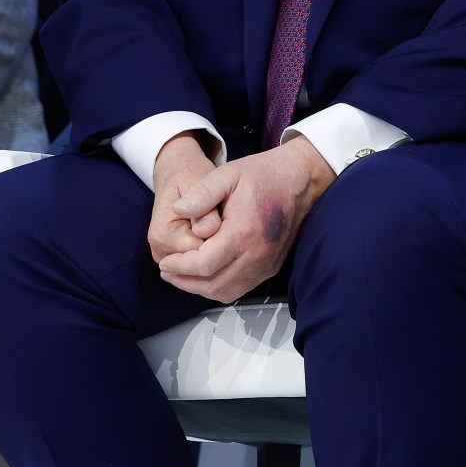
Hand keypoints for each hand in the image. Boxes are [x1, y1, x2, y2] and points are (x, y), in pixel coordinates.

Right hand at [149, 132, 219, 263]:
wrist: (177, 173)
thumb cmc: (189, 176)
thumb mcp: (198, 183)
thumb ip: (205, 208)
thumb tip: (209, 231)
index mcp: (162, 236)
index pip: (200, 253)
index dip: (218, 237)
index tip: (222, 215)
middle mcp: (160, 251)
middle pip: (201, 262)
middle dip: (217, 244)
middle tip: (220, 217)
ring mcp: (167, 257)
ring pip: (203, 265)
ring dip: (215, 247)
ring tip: (214, 221)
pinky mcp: (176, 261)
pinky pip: (201, 263)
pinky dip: (211, 250)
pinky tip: (213, 231)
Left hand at [157, 136, 336, 302]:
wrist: (300, 180)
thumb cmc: (265, 175)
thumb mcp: (227, 174)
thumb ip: (201, 194)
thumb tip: (178, 210)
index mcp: (244, 232)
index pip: (204, 264)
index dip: (180, 267)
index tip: (166, 262)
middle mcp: (258, 254)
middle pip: (213, 284)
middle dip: (185, 282)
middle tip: (167, 272)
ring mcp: (266, 264)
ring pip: (226, 291)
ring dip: (200, 289)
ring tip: (181, 276)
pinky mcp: (270, 267)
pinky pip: (240, 288)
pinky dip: (219, 287)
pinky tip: (205, 276)